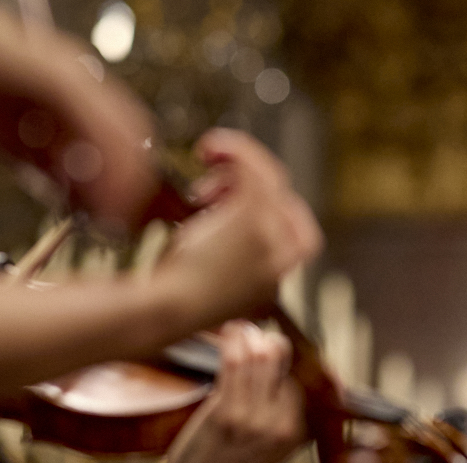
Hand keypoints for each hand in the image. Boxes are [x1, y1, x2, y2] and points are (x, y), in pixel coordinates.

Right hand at [0, 0, 155, 222]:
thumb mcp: (10, 140)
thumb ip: (45, 166)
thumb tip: (74, 199)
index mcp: (75, 92)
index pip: (123, 138)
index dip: (127, 179)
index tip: (118, 213)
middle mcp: (81, 78)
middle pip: (132, 135)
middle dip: (130, 183)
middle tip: (117, 219)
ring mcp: (72, 73)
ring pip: (121, 130)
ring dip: (119, 178)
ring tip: (109, 212)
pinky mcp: (55, 75)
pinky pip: (92, 121)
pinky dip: (97, 159)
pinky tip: (89, 188)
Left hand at [154, 131, 321, 332]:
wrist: (170, 308)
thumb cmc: (176, 298)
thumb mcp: (212, 275)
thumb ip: (229, 249)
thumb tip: (220, 213)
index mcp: (277, 273)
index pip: (297, 227)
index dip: (271, 202)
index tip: (232, 195)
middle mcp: (284, 256)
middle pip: (284, 197)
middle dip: (250, 178)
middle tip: (213, 174)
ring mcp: (272, 238)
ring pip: (270, 178)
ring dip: (238, 160)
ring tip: (206, 157)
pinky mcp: (253, 220)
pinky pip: (253, 170)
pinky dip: (233, 150)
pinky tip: (207, 150)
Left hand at [161, 322, 303, 462]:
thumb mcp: (273, 449)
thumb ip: (285, 418)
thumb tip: (292, 376)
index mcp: (298, 432)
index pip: (306, 378)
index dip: (290, 357)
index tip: (277, 346)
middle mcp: (282, 424)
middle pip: (283, 362)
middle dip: (268, 342)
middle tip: (254, 335)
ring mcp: (254, 419)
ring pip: (259, 357)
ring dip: (247, 336)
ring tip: (239, 329)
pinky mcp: (226, 413)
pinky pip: (233, 363)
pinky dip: (232, 342)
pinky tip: (229, 334)